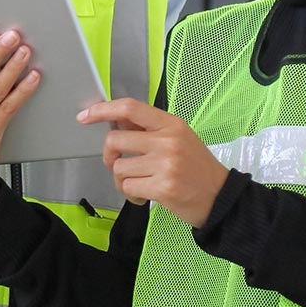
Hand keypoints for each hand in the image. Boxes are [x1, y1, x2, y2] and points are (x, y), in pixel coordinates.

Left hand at [78, 99, 229, 227]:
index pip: (130, 108)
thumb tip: (115, 120)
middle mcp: (167, 141)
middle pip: (115, 140)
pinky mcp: (163, 188)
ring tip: (139, 184)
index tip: (84, 115)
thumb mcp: (179, 138)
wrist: (220, 198)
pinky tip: (144, 196)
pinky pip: (128, 188)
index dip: (102, 110)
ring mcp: (166, 165)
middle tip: (117, 164)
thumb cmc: (197, 168)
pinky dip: (131, 195)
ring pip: (119, 168)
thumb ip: (149, 129)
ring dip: (122, 180)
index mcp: (171, 124)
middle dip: (109, 156)